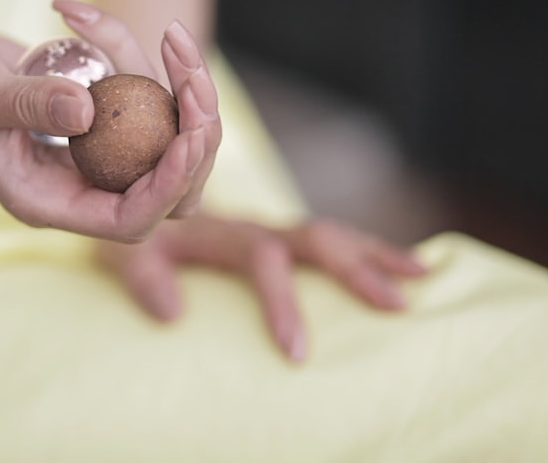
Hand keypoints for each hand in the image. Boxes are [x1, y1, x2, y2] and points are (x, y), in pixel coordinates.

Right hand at [0, 0, 220, 241]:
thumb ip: (23, 104)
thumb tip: (85, 111)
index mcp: (49, 202)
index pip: (128, 220)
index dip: (167, 187)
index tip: (185, 137)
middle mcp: (82, 187)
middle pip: (172, 192)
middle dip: (198, 140)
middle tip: (194, 78)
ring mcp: (99, 156)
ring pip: (174, 144)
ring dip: (187, 93)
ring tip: (173, 36)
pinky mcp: (108, 122)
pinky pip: (154, 103)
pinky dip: (153, 64)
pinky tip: (115, 24)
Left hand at [96, 215, 427, 360]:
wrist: (130, 193)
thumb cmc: (130, 231)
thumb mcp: (124, 254)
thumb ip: (144, 279)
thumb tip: (174, 316)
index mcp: (221, 230)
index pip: (263, 259)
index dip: (282, 303)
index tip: (298, 354)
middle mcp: (252, 224)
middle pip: (312, 238)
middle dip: (356, 269)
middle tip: (396, 305)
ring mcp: (267, 228)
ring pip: (329, 232)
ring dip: (374, 252)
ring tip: (423, 273)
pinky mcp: (273, 235)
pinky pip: (324, 237)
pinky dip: (364, 247)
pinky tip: (399, 263)